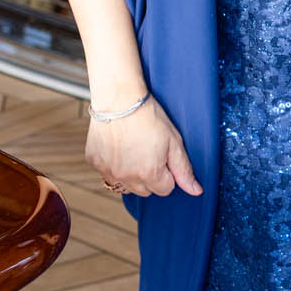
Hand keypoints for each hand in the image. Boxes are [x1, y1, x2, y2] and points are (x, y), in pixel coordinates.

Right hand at [85, 96, 201, 197]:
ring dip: (131, 174)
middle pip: (145, 190)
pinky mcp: (94, 162)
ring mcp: (108, 171)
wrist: (119, 100)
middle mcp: (127, 177)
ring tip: (133, 150)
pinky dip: (113, 165)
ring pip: (125, 185)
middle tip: (148, 151)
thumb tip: (195, 191)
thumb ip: (184, 170)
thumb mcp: (174, 142)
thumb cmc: (148, 116)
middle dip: (150, 176)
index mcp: (149, 174)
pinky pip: (107, 173)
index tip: (163, 155)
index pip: (165, 189)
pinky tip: (118, 147)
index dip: (167, 172)